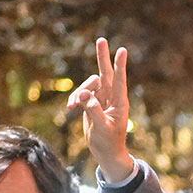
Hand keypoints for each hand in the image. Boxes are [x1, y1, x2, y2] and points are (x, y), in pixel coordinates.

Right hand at [68, 37, 134, 183]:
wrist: (106, 152)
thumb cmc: (109, 142)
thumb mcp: (102, 128)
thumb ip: (93, 110)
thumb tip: (84, 95)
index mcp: (120, 102)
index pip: (119, 80)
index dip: (119, 65)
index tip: (122, 50)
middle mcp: (111, 97)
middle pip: (105, 73)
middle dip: (102, 57)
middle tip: (101, 40)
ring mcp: (101, 98)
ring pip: (88, 85)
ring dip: (78, 92)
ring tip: (72, 106)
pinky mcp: (91, 103)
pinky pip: (81, 94)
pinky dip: (75, 99)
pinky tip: (70, 108)